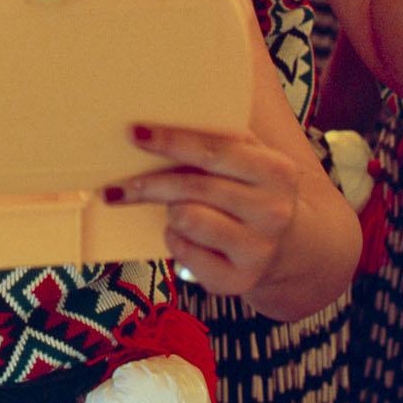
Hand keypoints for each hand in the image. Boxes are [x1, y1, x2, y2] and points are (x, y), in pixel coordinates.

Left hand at [108, 123, 300, 297]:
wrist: (290, 247)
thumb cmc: (253, 190)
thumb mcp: (250, 158)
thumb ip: (218, 137)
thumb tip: (156, 122)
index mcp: (276, 171)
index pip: (214, 150)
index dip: (170, 141)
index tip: (133, 133)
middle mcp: (273, 211)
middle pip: (191, 187)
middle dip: (146, 183)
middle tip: (113, 186)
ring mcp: (258, 249)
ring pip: (184, 218)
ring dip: (170, 212)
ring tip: (176, 210)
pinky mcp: (238, 280)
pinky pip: (182, 251)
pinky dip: (175, 239)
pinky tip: (187, 236)